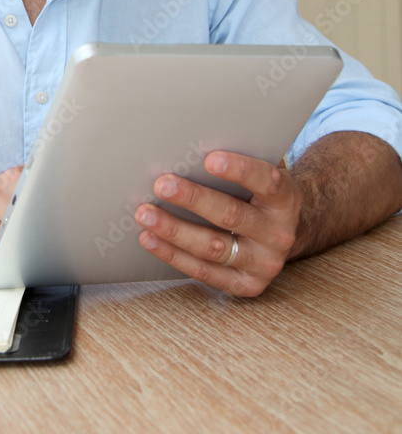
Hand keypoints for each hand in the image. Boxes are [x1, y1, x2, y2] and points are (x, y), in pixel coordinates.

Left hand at [134, 152, 301, 295]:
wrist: (284, 233)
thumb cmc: (260, 195)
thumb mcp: (262, 175)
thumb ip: (238, 164)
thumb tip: (189, 148)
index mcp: (286, 199)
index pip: (266, 181)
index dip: (239, 170)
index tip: (209, 159)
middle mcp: (279, 234)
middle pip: (231, 215)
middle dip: (193, 199)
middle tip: (162, 184)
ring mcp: (264, 263)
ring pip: (213, 247)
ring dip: (174, 229)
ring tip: (146, 214)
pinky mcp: (246, 285)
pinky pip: (204, 271)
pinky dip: (173, 254)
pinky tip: (151, 239)